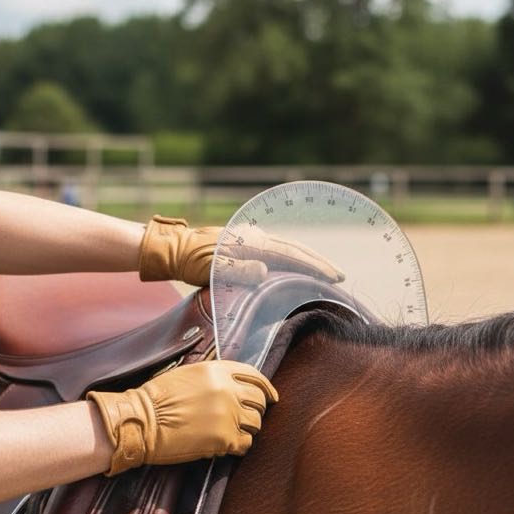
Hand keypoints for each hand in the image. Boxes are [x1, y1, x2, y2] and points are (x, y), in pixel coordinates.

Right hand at [87, 360, 277, 473]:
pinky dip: (239, 445)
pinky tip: (228, 445)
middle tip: (248, 417)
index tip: (271, 397)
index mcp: (219, 370)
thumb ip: (215, 377)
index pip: (255, 377)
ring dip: (248, 428)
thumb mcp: (189, 374)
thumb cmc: (158, 398)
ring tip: (234, 432)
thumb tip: (235, 385)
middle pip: (259, 400)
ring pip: (256, 422)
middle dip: (256, 409)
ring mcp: (228, 414)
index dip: (265, 388)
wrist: (141, 422)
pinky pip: (245, 443)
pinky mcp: (224, 438)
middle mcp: (228, 389)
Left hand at [138, 214, 343, 285]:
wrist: (174, 247)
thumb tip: (263, 270)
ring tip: (326, 271)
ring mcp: (252, 236)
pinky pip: (278, 248)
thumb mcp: (210, 269)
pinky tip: (299, 264)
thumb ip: (237, 270)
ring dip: (308, 258)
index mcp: (251, 242)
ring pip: (288, 247)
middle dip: (318, 262)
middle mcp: (256, 236)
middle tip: (339, 276)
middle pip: (295, 248)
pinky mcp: (248, 240)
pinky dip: (294, 256)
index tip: (334, 277)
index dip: (314, 267)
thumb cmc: (190, 261)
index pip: (290, 255)